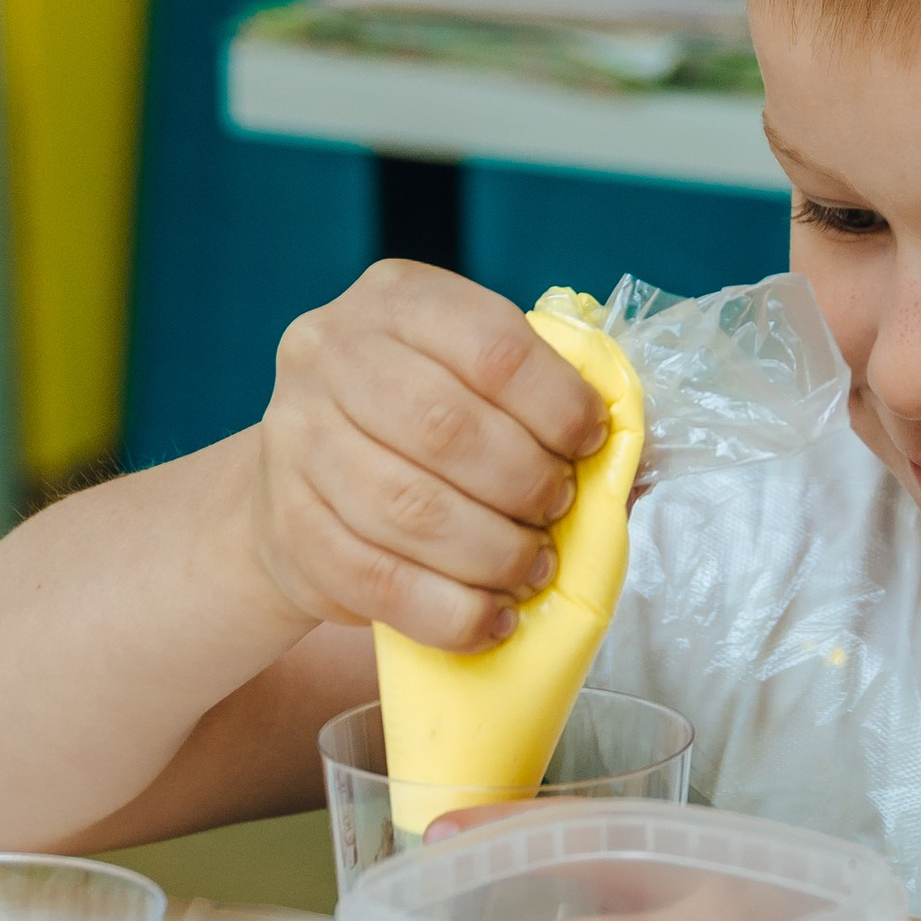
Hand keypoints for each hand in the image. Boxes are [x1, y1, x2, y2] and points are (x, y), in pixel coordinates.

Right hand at [244, 262, 608, 652]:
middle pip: (446, 429)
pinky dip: (450, 612)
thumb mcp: (472, 380)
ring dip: (493, 554)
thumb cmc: (417, 425)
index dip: (558, 404)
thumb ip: (544, 403)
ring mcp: (295, 440)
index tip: (590, 446)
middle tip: (555, 513)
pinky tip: (491, 619)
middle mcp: (330, 354)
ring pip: (410, 510)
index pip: (492, 346)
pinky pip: (378, 582)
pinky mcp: (288, 526)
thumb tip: (632, 466)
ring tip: (531, 570)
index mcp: (397, 300)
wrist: (300, 479)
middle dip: (524, 483)